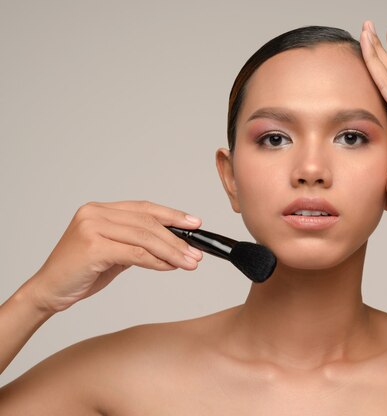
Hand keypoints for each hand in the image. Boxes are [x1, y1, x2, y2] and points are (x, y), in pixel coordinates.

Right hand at [23, 201, 203, 313]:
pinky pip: (135, 254)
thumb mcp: (113, 253)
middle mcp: (94, 213)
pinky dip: (157, 261)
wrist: (48, 291)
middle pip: (148, 223)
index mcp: (99, 210)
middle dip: (177, 238)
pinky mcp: (93, 247)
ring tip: (189, 262)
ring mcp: (92, 228)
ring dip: (172, 251)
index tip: (194, 223)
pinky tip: (169, 267)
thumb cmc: (79, 272)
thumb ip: (136, 244)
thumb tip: (172, 245)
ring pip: (145, 237)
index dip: (172, 215)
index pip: (144, 208)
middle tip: (196, 253)